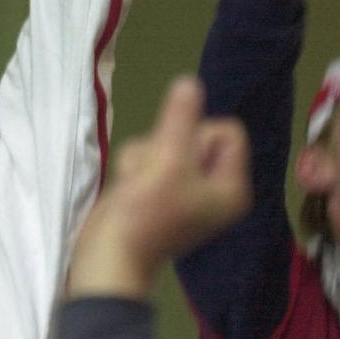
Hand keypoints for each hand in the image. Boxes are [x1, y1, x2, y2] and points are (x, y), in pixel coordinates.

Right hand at [67, 77, 251, 298]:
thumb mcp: (168, 160)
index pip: (227, 130)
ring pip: (166, 142)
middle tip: (155, 175)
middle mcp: (213, 187)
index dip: (197, 135)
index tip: (178, 161)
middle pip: (194, 133)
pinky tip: (128, 187)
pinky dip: (135, 166)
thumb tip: (189, 82)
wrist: (108, 256)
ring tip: (138, 184)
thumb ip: (180, 118)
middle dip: (166, 146)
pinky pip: (150, 156)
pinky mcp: (157, 190)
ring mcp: (184, 189)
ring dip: (145, 156)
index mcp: (232, 186)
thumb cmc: (146, 214)